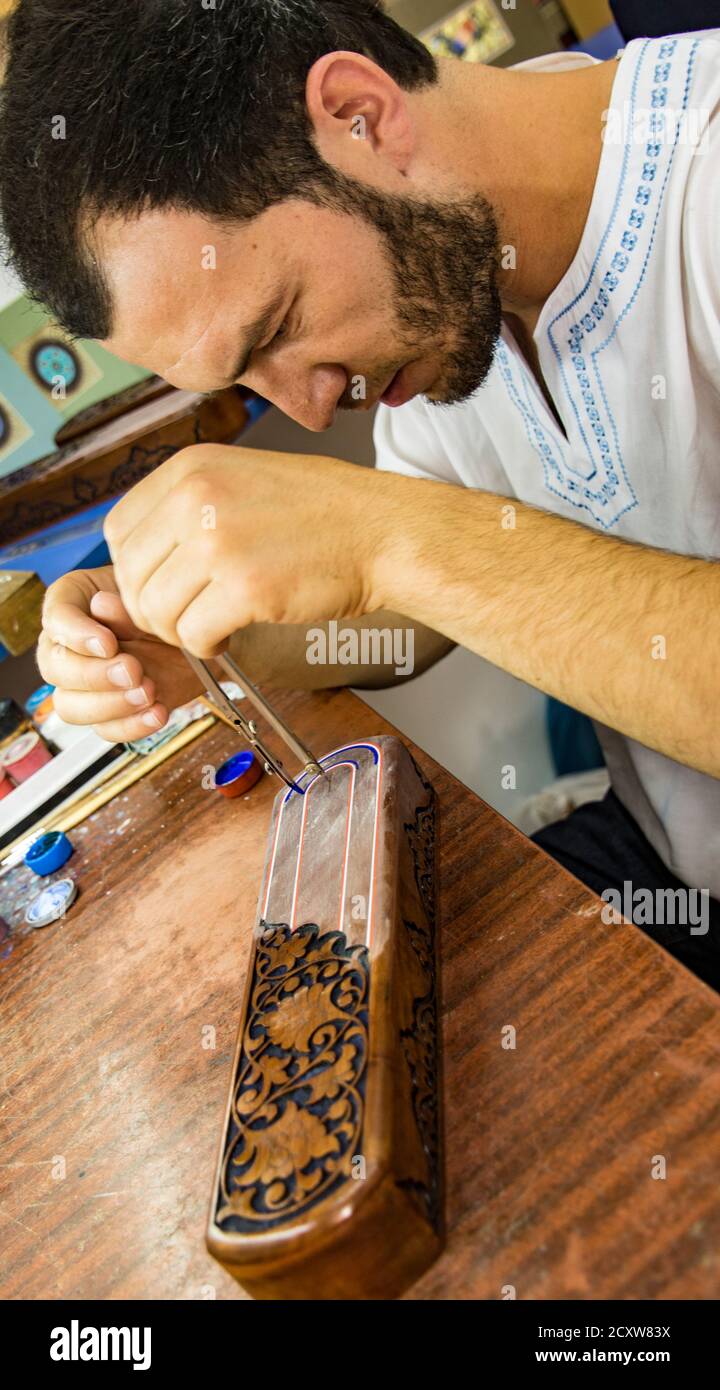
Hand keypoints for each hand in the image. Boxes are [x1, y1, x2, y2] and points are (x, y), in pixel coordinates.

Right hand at [38, 566, 203, 741]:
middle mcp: (68, 647)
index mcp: (72, 604)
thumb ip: (124, 604)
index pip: (55, 619)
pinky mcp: (110, 712)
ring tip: (148, 693)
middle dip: (94, 675)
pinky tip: (157, 713)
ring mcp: (85, 684)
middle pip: (56, 669)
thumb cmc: (165, 605)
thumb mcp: (150, 596)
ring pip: (71, 707)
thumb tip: (100, 604)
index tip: (108, 644)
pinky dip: (131, 726)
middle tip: (132, 671)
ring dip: (110, 705)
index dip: (76, 636)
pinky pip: (106, 729)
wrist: (194, 634)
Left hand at [104, 444, 384, 656]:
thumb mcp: (241, 479)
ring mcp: (219, 543)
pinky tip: (230, 635)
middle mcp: (196, 499)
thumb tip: (141, 555)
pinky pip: (192, 635)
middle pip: (132, 576)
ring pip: (156, 610)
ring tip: (212, 625)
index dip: (133, 571)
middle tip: (188, 616)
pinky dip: (207, 646)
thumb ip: (188, 506)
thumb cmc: (322, 513)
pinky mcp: (245, 588)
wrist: (383, 531)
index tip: (161, 587)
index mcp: (191, 468)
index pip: (119, 531)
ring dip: (180, 630)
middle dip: (153, 609)